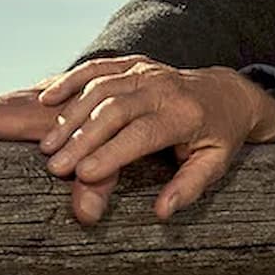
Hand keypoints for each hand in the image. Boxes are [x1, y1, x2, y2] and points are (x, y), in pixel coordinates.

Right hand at [35, 55, 274, 223]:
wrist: (227, 92)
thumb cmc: (218, 135)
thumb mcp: (215, 164)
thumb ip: (189, 187)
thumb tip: (162, 211)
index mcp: (185, 115)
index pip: (143, 134)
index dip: (112, 153)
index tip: (83, 175)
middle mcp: (164, 88)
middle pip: (115, 110)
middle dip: (82, 138)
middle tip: (55, 166)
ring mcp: (146, 71)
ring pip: (101, 88)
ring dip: (71, 116)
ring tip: (48, 146)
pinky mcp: (133, 63)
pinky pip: (97, 67)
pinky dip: (70, 81)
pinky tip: (47, 100)